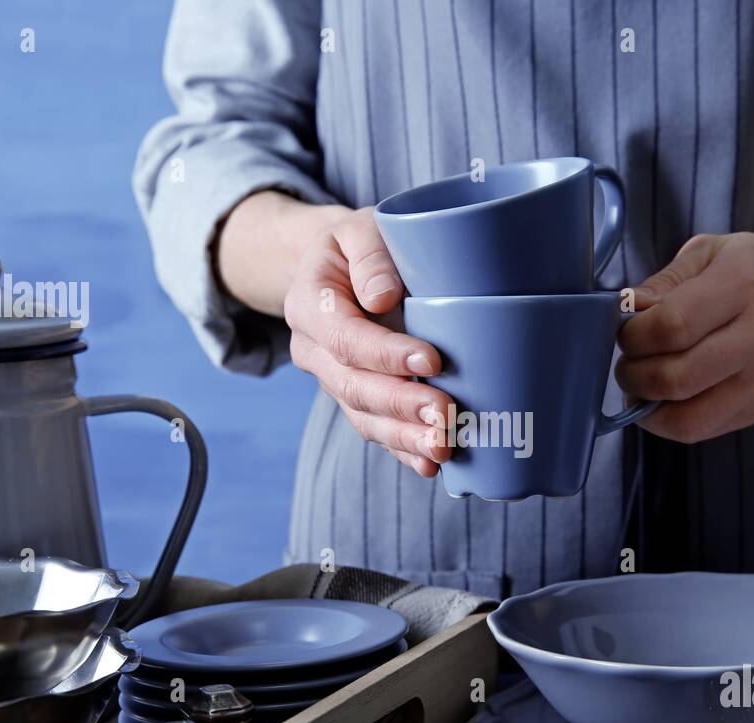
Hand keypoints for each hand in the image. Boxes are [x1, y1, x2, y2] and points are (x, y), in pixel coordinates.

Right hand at [283, 207, 450, 475]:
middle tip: (445, 415)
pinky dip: (403, 450)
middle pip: (353, 387)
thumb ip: (371, 256)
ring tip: (442, 447)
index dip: (385, 355)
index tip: (431, 361)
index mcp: (309, 304)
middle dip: (400, 405)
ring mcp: (334, 379)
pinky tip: (431, 464)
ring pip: (363, 417)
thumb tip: (382, 296)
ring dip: (404, 437)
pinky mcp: (357, 399)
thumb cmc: (361, 244)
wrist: (345, 265)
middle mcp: (314, 350)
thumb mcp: (361, 228)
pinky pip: (375, 431)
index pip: (344, 338)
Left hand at [615, 207, 753, 442]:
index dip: (631, 337)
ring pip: (688, 418)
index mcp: (744, 284)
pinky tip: (667, 401)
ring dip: (648, 408)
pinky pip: (706, 430)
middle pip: (674, 378)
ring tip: (642, 387)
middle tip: (628, 363)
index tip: (624, 332)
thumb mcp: (716, 252)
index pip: (669, 326)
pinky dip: (672, 422)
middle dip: (633, 376)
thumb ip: (665, 282)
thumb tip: (624, 314)